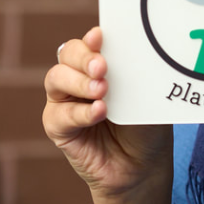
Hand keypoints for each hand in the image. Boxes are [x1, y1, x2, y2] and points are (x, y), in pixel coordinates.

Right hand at [42, 27, 172, 203]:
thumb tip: (131, 52)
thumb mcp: (146, 95)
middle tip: (103, 68)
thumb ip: (134, 74)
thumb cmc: (146, 126)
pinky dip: (80, 112)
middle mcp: (78, 78)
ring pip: (56, 79)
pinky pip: (59, 115)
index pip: (89, 42)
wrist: (144, 167)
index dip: (92, 39)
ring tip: (102, 91)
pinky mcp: (58, 128)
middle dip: (84, 57)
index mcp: (100, 64)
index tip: (101, 36)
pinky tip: (99, 112)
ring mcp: (65, 101)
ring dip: (79, 82)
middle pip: (67, 54)